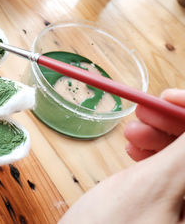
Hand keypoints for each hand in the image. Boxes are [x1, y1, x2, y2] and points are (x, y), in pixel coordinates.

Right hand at [59, 90, 184, 222]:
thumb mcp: (153, 188)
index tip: (165, 97)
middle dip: (173, 125)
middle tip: (141, 111)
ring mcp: (181, 211)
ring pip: (183, 160)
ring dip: (160, 137)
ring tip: (129, 133)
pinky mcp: (166, 209)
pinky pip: (170, 173)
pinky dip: (152, 154)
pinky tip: (133, 149)